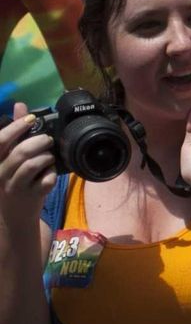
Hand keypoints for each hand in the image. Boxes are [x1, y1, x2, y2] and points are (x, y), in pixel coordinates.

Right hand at [0, 104, 55, 227]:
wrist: (14, 218)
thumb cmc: (13, 181)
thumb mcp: (9, 159)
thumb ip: (14, 134)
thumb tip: (20, 105)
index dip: (16, 127)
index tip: (32, 119)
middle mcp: (0, 175)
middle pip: (21, 152)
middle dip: (39, 142)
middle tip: (47, 140)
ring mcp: (15, 187)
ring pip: (34, 164)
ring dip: (46, 157)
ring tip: (48, 157)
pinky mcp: (31, 197)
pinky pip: (46, 179)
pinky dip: (52, 174)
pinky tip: (49, 174)